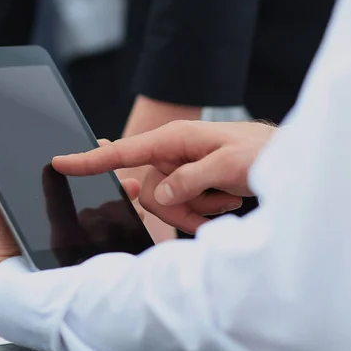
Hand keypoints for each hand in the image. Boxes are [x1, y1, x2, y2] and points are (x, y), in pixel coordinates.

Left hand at [0, 125, 143, 298]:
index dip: (67, 143)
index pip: (52, 158)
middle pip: (80, 171)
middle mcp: (53, 199)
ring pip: (99, 190)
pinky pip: (110, 216)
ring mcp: (71, 216)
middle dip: (98, 159)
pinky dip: (123, 206)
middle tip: (108, 148)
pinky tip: (131, 198)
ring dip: (114, 179)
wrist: (12, 288)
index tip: (81, 130)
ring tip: (124, 177)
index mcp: (27, 185)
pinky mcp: (85, 234)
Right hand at [53, 120, 275, 233]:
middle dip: (178, 206)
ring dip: (197, 209)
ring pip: (166, 204)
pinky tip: (226, 200)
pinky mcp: (191, 184)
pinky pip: (182, 208)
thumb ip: (188, 180)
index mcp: (175, 139)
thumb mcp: (228, 165)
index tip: (60, 162)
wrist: (289, 161)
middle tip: (211, 203)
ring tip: (226, 198)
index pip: (124, 151)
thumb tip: (160, 195)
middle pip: (149, 191)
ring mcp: (182, 170)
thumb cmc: (264, 153)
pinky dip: (204, 211)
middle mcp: (174, 154)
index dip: (90, 160)